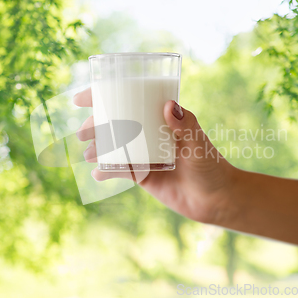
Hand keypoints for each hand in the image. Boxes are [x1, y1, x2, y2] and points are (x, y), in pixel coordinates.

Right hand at [73, 88, 237, 224]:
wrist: (215, 199)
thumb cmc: (211, 166)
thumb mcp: (199, 143)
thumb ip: (186, 125)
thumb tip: (169, 105)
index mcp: (160, 118)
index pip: (129, 100)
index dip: (103, 97)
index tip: (82, 98)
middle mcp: (149, 133)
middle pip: (114, 123)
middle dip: (94, 125)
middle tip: (83, 132)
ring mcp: (144, 154)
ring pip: (113, 146)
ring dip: (97, 148)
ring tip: (90, 154)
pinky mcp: (143, 175)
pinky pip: (120, 170)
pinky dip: (107, 171)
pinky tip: (98, 174)